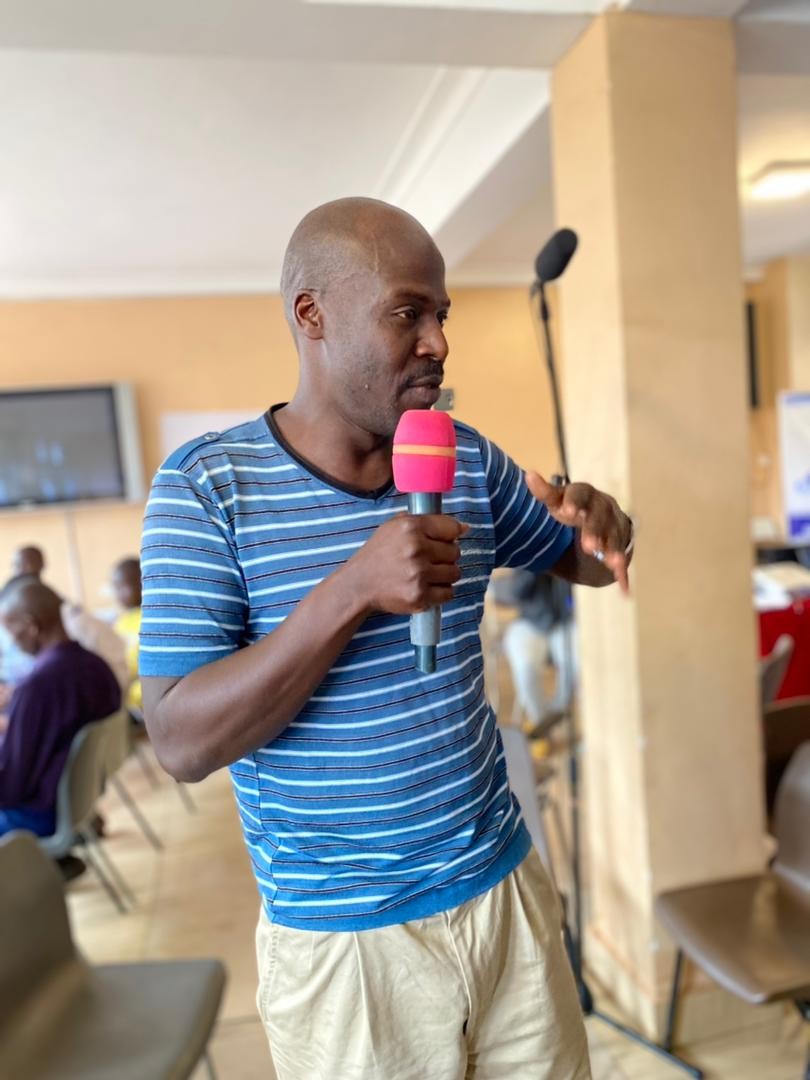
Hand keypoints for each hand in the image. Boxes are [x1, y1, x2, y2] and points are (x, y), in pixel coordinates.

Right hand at [348, 514, 467, 615]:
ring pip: (455, 573)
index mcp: (411, 527)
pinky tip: (426, 586)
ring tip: (428, 574)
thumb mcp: (395, 527)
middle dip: (445, 556)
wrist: (359, 584)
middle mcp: (416, 549)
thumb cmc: (379, 554)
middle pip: (455, 552)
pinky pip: (448, 593)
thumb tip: (464, 528)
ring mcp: (419, 575)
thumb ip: (427, 522)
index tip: (442, 541)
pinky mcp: (420, 596)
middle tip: (429, 560)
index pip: (452, 528)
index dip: (449, 535)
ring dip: (445, 574)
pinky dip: (441, 591)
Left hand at [526, 471, 631, 592]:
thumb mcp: (558, 500)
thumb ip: (545, 492)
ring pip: (614, 538)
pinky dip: (623, 574)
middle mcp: (603, 508)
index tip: (567, 512)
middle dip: (594, 532)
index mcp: (586, 495)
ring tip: (611, 563)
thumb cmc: (573, 508)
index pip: (581, 494)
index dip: (574, 502)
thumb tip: (528, 474)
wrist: (600, 520)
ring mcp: (614, 526)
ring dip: (613, 550)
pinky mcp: (620, 545)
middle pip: (599, 518)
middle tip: (588, 547)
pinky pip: (622, 559)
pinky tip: (624, 589)